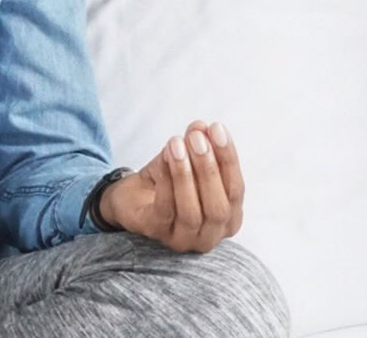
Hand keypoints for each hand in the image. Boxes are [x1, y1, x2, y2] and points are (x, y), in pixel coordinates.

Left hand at [98, 120, 243, 251]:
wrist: (130, 197)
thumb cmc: (166, 181)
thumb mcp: (184, 159)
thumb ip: (196, 145)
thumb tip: (202, 126)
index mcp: (228, 219)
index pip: (236, 190)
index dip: (228, 159)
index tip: (217, 129)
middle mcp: (210, 236)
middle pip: (218, 207)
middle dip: (208, 169)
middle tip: (196, 138)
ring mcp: (183, 240)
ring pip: (191, 211)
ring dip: (185, 174)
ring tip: (176, 144)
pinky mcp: (156, 234)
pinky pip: (165, 209)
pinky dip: (166, 181)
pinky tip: (164, 158)